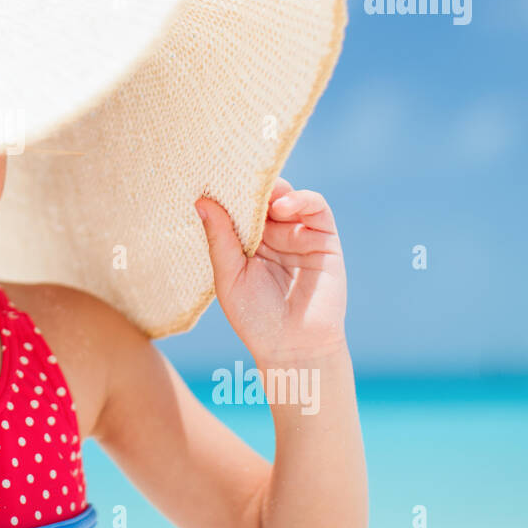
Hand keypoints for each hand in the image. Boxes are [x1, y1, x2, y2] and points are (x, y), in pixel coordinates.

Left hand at [195, 177, 346, 365]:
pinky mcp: (324, 239)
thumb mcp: (229, 276)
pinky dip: (301, 199)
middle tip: (238, 178)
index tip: (215, 178)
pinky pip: (317, 208)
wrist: (293, 348)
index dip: (230, 192)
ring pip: (289, 196)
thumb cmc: (255, 318)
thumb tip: (202, 200)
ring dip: (276, 190)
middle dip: (252, 186)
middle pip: (264, 197)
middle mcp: (274, 235)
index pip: (239, 208)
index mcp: (248, 243)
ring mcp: (300, 235)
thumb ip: (220, 238)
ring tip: (263, 199)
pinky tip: (282, 207)